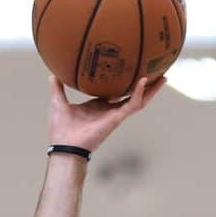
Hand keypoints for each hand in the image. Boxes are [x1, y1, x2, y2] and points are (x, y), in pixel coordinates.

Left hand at [46, 74, 166, 155]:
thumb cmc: (61, 129)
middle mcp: (109, 110)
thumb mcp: (58, 101)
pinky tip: (144, 81)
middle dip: (145, 86)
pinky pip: (132, 105)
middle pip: (132, 95)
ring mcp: (115, 115)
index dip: (123, 83)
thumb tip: (52, 72)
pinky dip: (139, 94)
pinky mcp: (117, 119)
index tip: (130, 70)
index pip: (115, 92)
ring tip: (163, 78)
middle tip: (156, 72)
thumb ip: (57, 87)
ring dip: (151, 90)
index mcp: (98, 106)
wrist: (65, 146)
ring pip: (139, 100)